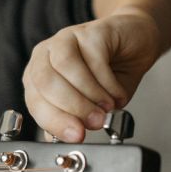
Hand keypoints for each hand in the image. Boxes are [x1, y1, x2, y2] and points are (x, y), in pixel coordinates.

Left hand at [22, 9, 161, 142]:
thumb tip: (65, 139)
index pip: (34, 100)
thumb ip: (73, 118)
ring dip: (89, 94)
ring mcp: (66, 39)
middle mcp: (46, 54)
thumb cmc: (109, 72)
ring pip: (65, 67)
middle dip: (71, 107)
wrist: (135, 41)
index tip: (76, 136)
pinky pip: (94, 58)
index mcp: (37, 74)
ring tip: (107, 107)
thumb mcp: (89, 102)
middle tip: (94, 122)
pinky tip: (117, 92)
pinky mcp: (91, 31)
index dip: (54, 121)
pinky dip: (107, 82)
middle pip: (45, 81)